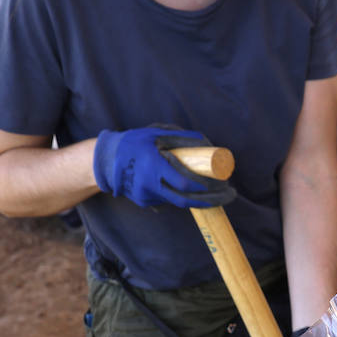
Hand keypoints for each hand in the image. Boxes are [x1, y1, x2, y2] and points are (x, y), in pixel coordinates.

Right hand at [92, 126, 235, 209]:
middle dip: (212, 200)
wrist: (106, 160)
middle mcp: (150, 185)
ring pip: (179, 201)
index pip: (185, 184)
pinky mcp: (145, 202)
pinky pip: (169, 200)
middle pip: (186, 200)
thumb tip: (208, 144)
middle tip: (230, 196)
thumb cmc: (135, 142)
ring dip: (201, 200)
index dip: (207, 188)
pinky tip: (193, 192)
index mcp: (154, 167)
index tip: (224, 184)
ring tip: (219, 194)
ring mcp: (147, 197)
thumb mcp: (158, 134)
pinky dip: (182, 196)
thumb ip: (183, 139)